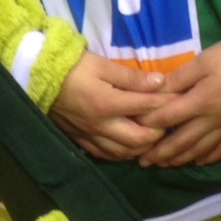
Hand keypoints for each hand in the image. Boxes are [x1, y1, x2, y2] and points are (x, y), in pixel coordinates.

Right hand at [50, 54, 165, 162]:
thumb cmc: (73, 67)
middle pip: (139, 139)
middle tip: (167, 120)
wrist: (39, 78)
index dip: (167, 103)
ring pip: (125, 152)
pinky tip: (130, 145)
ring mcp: (91, 136)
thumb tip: (161, 82)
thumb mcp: (102, 65)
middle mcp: (101, 126)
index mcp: (107, 103)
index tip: (181, 98)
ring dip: (142, 146)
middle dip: (158, 132)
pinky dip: (124, 152)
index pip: (146, 107)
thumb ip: (131, 77)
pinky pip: (108, 155)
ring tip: (152, 133)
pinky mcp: (82, 141)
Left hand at [138, 38, 220, 168]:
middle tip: (142, 161)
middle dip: (160, 153)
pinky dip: (207, 158)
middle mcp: (211, 121)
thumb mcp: (203, 61)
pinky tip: (198, 161)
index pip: (167, 118)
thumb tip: (155, 91)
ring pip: (199, 150)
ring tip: (164, 164)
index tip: (132, 128)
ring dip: (179, 160)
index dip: (148, 124)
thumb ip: (178, 78)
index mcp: (200, 102)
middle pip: (181, 142)